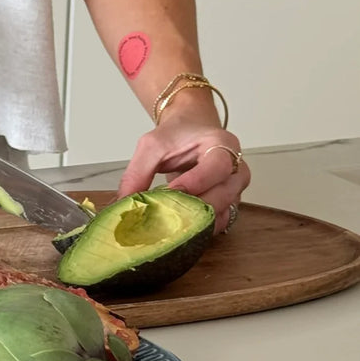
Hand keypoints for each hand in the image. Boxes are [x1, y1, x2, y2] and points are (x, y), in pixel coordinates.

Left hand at [118, 117, 250, 234]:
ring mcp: (234, 189)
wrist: (192, 131)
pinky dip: (199, 227)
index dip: (196, 182)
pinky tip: (178, 229)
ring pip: (222, 213)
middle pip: (223, 195)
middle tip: (166, 214)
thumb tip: (124, 204)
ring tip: (169, 224)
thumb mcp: (152, 146)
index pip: (217, 167)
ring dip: (196, 221)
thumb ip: (137, 173)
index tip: (172, 191)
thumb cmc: (177, 135)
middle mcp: (236, 168)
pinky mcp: (228, 204)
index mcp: (222, 145)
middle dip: (193, 207)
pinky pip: (219, 222)